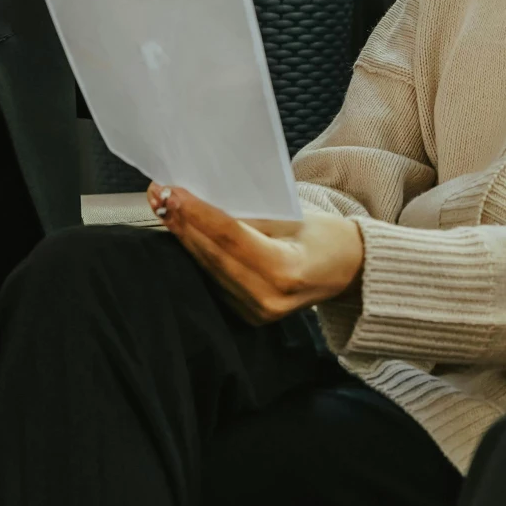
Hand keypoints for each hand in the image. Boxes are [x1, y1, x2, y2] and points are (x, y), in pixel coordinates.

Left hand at [150, 183, 364, 324]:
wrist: (348, 272)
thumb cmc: (328, 237)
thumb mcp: (298, 217)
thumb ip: (254, 215)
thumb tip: (208, 200)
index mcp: (285, 272)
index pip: (231, 238)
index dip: (198, 213)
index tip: (172, 191)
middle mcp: (266, 299)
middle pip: (213, 255)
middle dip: (182, 222)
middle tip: (157, 193)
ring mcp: (255, 312)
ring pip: (208, 268)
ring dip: (184, 236)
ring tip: (163, 206)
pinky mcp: (246, 314)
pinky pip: (214, 279)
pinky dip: (198, 253)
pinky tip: (183, 231)